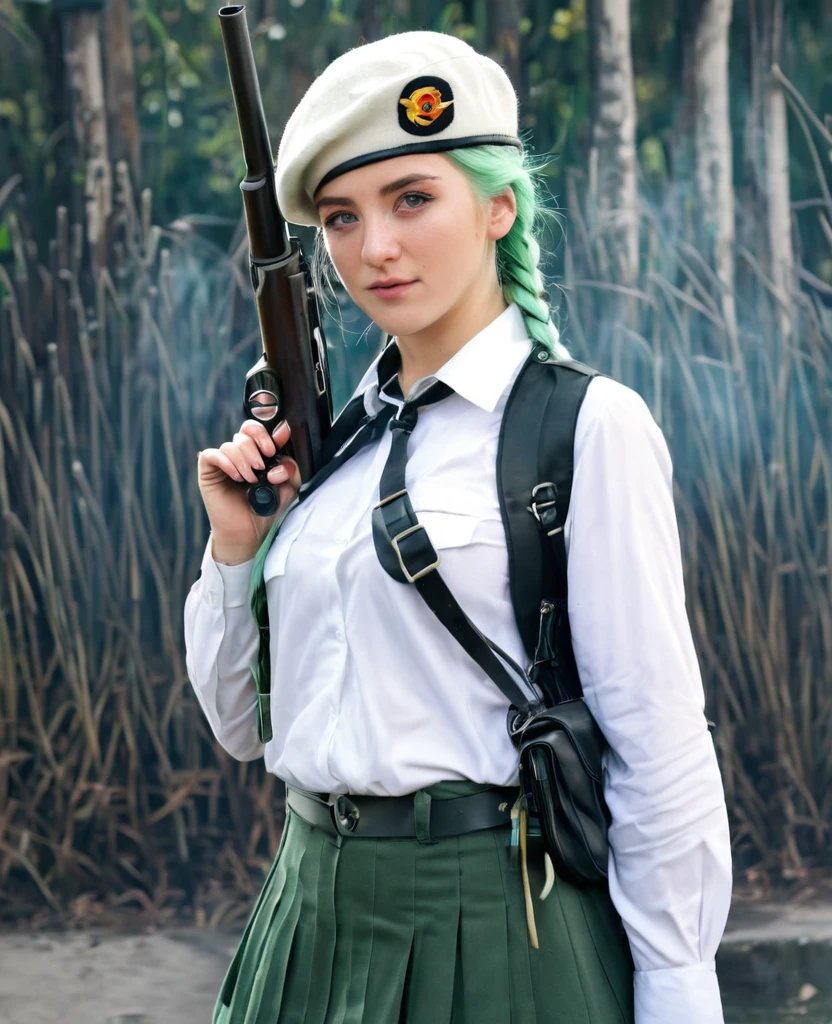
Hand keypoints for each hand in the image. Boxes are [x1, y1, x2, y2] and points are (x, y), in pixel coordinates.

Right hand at [196, 419, 301, 557]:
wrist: (250, 533)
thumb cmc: (267, 510)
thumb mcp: (288, 487)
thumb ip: (291, 465)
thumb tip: (284, 438)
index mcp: (258, 454)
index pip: (258, 430)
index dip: (267, 433)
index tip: (273, 448)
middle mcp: (240, 455)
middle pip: (245, 432)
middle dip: (256, 446)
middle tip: (262, 465)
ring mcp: (223, 462)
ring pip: (231, 444)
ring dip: (244, 461)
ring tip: (251, 480)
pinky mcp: (208, 471)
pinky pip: (212, 454)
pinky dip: (226, 462)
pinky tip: (236, 477)